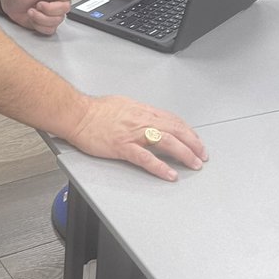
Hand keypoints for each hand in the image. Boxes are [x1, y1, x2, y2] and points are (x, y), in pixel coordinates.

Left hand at [0, 0, 74, 35]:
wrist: (8, 2)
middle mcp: (57, 1)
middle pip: (66, 8)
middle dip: (50, 8)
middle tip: (38, 4)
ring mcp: (53, 14)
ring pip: (58, 20)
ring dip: (41, 17)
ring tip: (31, 11)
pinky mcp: (47, 24)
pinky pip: (50, 29)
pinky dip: (39, 25)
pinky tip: (32, 18)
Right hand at [70, 95, 207, 180]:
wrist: (77, 114)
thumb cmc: (95, 110)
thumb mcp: (123, 104)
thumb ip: (138, 113)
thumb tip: (149, 118)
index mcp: (142, 111)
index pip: (173, 120)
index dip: (188, 131)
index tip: (195, 140)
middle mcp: (141, 121)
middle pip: (176, 130)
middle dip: (193, 143)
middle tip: (202, 155)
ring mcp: (133, 134)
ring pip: (166, 142)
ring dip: (184, 154)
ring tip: (194, 164)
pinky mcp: (122, 147)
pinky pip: (146, 158)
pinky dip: (160, 167)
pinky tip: (170, 174)